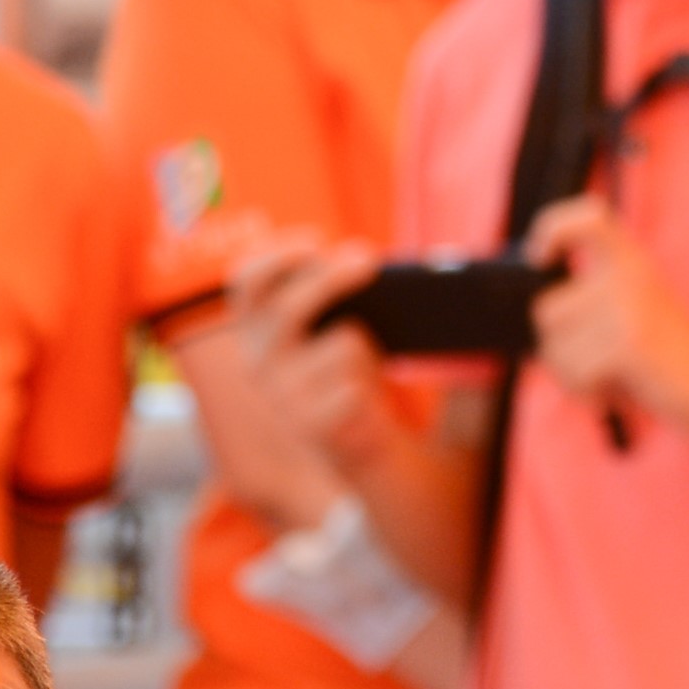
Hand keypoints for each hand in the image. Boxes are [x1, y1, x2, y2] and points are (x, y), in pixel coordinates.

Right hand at [214, 228, 407, 514]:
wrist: (362, 448)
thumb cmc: (355, 370)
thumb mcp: (348, 326)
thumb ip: (361, 294)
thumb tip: (442, 263)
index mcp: (259, 330)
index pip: (246, 283)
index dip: (275, 258)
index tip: (316, 241)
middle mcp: (259, 363)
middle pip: (286, 309)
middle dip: (327, 279)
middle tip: (368, 261)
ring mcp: (281, 399)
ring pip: (342, 344)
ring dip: (364, 345)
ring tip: (366, 362)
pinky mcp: (310, 428)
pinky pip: (356, 387)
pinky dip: (370, 386)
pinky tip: (363, 401)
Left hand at [522, 194, 688, 442]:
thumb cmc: (665, 356)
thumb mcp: (631, 312)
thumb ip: (592, 302)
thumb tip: (537, 313)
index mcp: (633, 260)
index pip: (590, 216)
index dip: (553, 225)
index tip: (539, 257)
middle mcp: (632, 274)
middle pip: (547, 308)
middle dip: (559, 347)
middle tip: (596, 362)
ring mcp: (630, 306)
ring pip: (554, 347)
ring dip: (572, 375)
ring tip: (608, 376)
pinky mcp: (630, 341)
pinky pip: (573, 371)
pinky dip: (586, 392)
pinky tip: (612, 392)